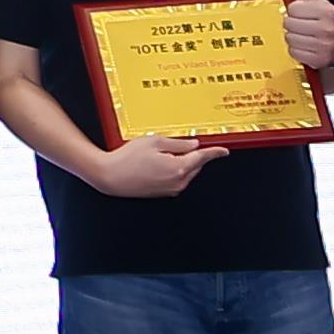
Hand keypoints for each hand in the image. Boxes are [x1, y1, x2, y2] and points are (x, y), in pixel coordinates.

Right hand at [100, 132, 223, 198]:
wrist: (110, 176)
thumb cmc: (128, 159)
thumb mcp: (154, 141)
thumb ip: (178, 143)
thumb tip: (193, 145)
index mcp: (178, 168)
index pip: (203, 158)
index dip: (215, 152)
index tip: (224, 151)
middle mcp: (178, 181)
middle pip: (195, 165)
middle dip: (191, 154)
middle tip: (174, 144)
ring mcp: (170, 189)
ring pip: (185, 172)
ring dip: (180, 162)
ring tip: (158, 154)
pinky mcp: (163, 193)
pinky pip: (176, 178)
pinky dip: (172, 169)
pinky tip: (156, 163)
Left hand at [281, 0, 333, 75]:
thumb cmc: (323, 19)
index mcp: (326, 11)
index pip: (293, 9)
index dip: (295, 10)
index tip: (304, 13)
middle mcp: (327, 28)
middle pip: (289, 24)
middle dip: (293, 24)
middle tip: (304, 25)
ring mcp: (324, 46)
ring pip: (290, 38)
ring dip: (294, 37)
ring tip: (305, 35)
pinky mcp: (318, 59)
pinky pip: (294, 52)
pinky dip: (297, 50)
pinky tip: (306, 45)